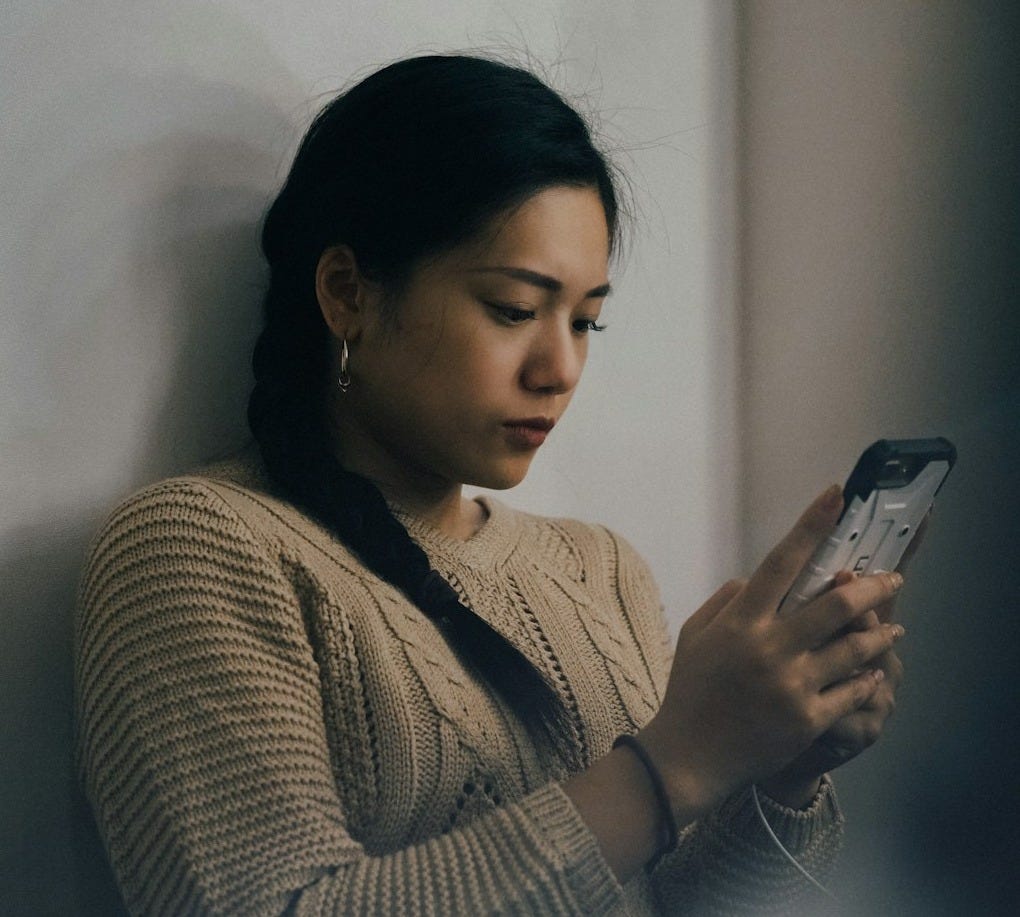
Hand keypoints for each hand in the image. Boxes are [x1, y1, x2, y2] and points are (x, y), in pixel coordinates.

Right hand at [639, 486, 904, 814]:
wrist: (690, 755)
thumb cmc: (690, 690)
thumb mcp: (695, 635)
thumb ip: (727, 601)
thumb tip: (756, 579)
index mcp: (741, 622)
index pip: (781, 561)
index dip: (811, 525)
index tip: (836, 495)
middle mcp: (770, 648)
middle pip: (835, 604)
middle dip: (872, 587)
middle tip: (891, 580)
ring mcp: (792, 685)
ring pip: (855, 647)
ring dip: (881, 633)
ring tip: (894, 627)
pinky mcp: (808, 719)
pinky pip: (852, 690)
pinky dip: (867, 677)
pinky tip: (874, 671)